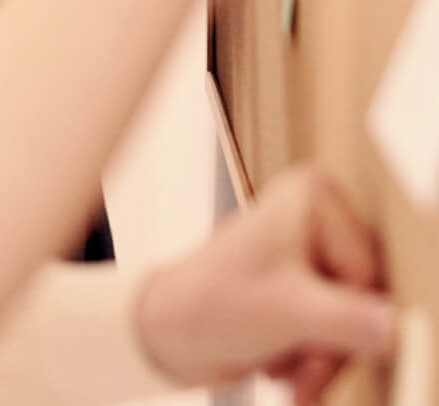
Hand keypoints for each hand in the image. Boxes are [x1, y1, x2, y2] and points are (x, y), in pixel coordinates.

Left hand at [135, 167, 394, 402]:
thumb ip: (352, 321)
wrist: (168, 330)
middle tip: (299, 369)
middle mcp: (319, 215)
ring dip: (325, 357)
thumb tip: (400, 327)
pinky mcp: (311, 283)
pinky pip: (342, 331)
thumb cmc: (210, 303)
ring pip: (359, 322)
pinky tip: (284, 367)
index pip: (370, 274)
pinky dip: (318, 358)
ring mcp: (316, 249)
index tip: (318, 342)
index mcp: (314, 197)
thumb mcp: (290, 314)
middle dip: (335, 345)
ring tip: (286, 370)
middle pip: (368, 299)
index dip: (350, 320)